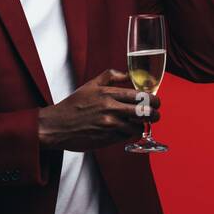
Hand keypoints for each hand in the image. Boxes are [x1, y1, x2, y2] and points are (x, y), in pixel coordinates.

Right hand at [37, 69, 160, 151]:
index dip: (154, 100)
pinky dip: (129, 134)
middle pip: (143, 112)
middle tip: (156, 115)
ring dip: (141, 126)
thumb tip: (127, 73)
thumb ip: (110, 76)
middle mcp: (110, 109)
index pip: (140, 96)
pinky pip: (126, 137)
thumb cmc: (73, 105)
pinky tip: (126, 130)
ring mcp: (109, 125)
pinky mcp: (107, 139)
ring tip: (140, 123)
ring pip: (137, 126)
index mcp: (108, 94)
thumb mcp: (90, 85)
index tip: (157, 102)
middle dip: (154, 114)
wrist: (56, 126)